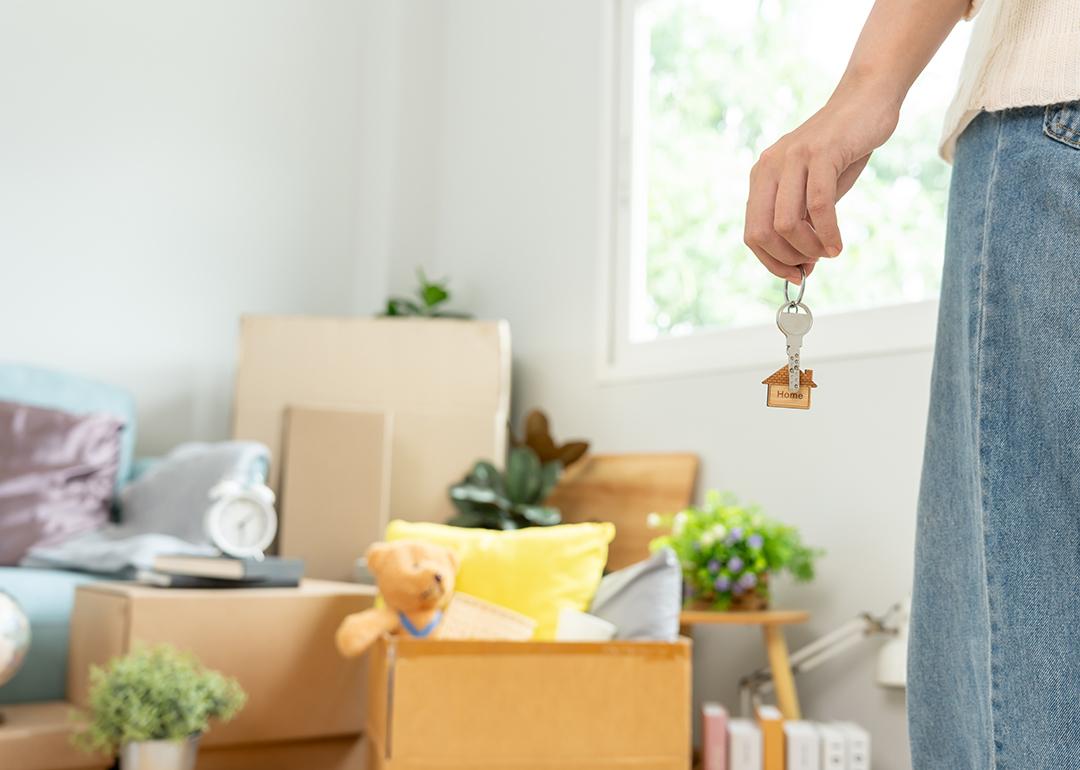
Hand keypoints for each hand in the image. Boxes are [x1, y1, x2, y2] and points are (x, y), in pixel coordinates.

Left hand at [744, 80, 900, 282]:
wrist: (865, 103)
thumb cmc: (841, 152)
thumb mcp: (814, 191)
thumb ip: (804, 222)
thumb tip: (801, 264)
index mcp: (761, 177)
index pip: (752, 233)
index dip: (771, 261)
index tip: (796, 273)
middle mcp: (769, 167)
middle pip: (762, 232)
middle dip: (787, 258)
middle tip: (813, 264)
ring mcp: (793, 158)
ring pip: (786, 223)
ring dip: (809, 248)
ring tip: (829, 252)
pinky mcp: (820, 153)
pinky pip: (818, 205)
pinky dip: (828, 233)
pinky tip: (838, 244)